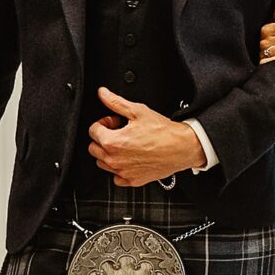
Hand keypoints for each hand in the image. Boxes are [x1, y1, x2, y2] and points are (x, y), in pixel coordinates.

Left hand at [88, 87, 205, 185]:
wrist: (181, 148)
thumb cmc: (163, 132)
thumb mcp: (138, 111)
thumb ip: (116, 102)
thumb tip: (103, 94)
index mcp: (112, 142)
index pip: (93, 131)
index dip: (103, 122)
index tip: (114, 121)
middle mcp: (114, 159)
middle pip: (94, 148)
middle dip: (103, 137)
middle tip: (119, 131)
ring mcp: (122, 172)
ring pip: (102, 163)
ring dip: (108, 153)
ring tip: (125, 144)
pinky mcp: (132, 180)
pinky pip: (115, 176)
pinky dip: (119, 168)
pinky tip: (130, 158)